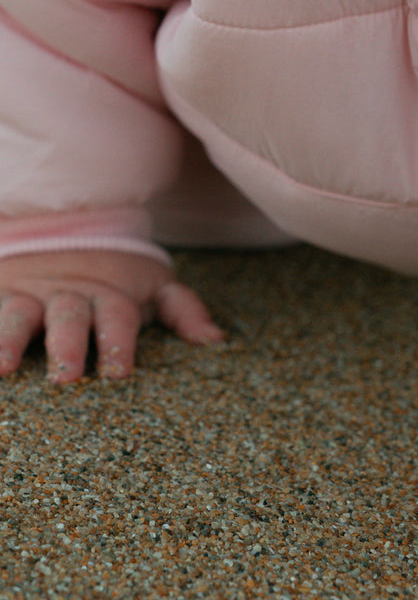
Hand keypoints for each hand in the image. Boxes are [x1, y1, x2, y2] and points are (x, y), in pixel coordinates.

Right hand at [0, 249, 222, 382]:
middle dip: (67, 347)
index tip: (117, 372)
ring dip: (8, 340)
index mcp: (108, 296)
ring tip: (2, 367)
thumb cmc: (116, 273)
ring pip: (17, 315)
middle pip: (68, 319)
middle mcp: (67, 296)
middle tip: (67, 378)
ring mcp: (28, 295)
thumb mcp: (153, 284)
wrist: (61, 221)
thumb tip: (214, 340)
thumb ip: (183, 309)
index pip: (117, 318)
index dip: (118, 343)